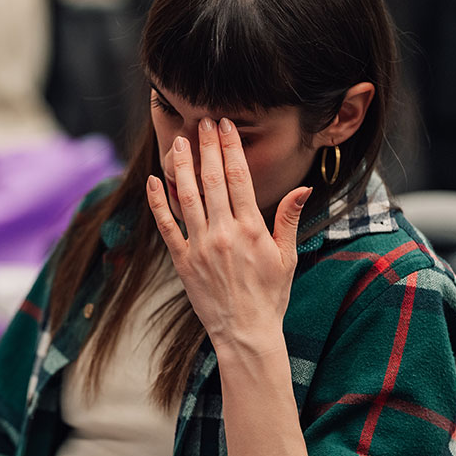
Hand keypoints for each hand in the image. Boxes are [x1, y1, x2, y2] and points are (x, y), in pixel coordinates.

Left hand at [145, 117, 310, 354]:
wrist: (245, 332)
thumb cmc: (270, 295)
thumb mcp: (287, 256)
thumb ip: (288, 219)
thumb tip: (302, 188)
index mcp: (251, 229)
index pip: (240, 178)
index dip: (231, 148)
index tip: (225, 126)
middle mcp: (224, 234)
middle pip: (212, 181)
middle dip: (207, 148)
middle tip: (202, 123)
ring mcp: (200, 246)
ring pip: (187, 198)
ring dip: (182, 167)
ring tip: (178, 142)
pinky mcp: (182, 261)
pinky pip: (166, 226)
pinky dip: (158, 203)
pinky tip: (153, 181)